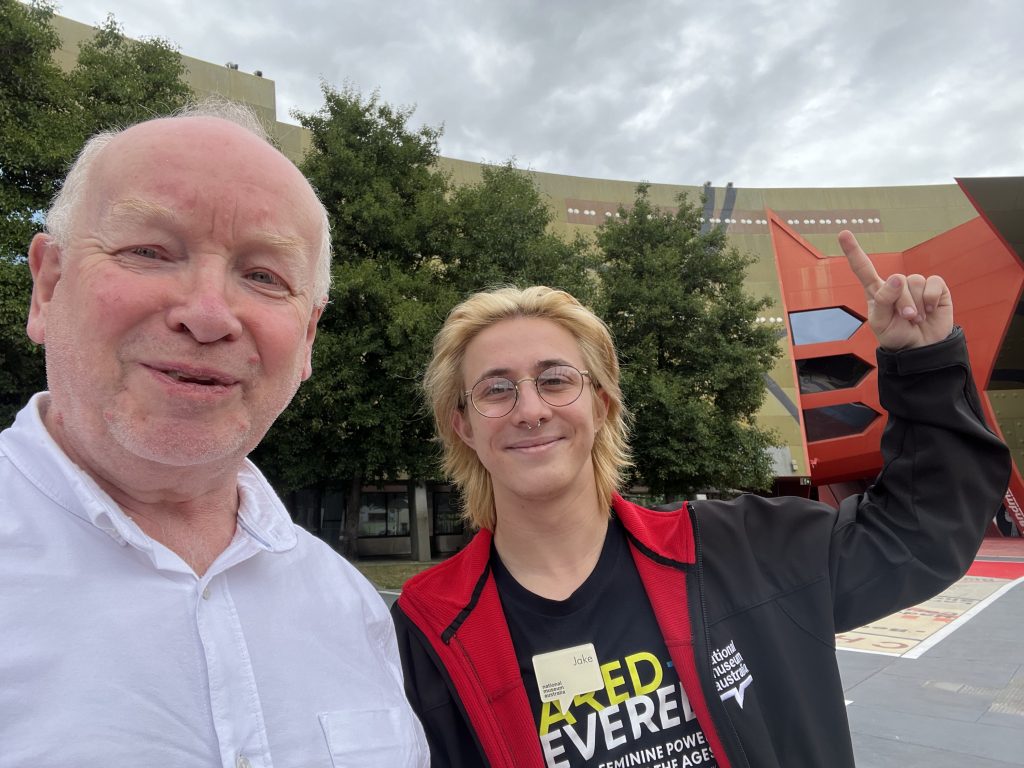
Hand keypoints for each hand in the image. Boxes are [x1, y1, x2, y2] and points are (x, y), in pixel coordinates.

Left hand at [838, 230, 952, 350]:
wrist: (921, 349)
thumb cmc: (896, 336)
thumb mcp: (882, 324)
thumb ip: (884, 301)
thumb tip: (896, 277)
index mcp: (876, 291)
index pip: (863, 268)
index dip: (853, 250)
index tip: (843, 233)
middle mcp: (895, 284)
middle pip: (896, 281)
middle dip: (902, 303)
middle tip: (906, 320)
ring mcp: (915, 284)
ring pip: (914, 281)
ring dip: (916, 305)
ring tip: (916, 318)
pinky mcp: (934, 287)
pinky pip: (933, 283)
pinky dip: (930, 299)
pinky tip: (929, 310)